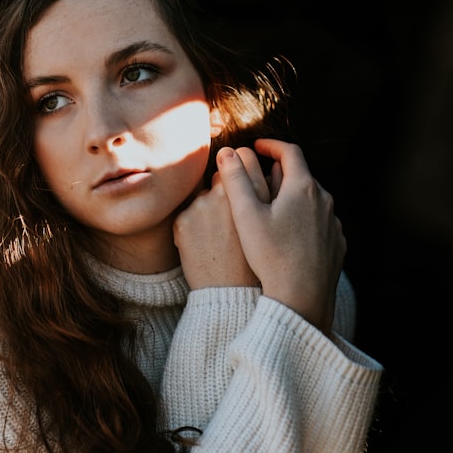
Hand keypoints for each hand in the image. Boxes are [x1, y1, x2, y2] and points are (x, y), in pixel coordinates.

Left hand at [173, 148, 270, 289]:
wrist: (233, 296)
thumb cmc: (257, 260)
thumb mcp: (270, 222)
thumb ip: (267, 191)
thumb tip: (263, 165)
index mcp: (252, 192)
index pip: (242, 156)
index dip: (242, 165)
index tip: (240, 179)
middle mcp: (225, 194)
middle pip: (220, 175)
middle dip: (223, 190)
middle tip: (229, 217)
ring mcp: (201, 206)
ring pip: (203, 196)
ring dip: (208, 208)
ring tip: (218, 236)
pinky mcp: (183, 221)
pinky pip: (188, 214)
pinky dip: (194, 226)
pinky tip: (205, 244)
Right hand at [216, 139, 344, 333]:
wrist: (302, 299)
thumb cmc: (271, 256)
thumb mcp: (246, 216)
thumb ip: (235, 181)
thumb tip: (226, 153)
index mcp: (303, 188)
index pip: (290, 152)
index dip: (271, 145)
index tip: (257, 147)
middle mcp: (324, 201)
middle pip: (302, 175)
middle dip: (280, 171)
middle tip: (259, 176)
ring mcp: (333, 223)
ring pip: (312, 200)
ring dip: (292, 196)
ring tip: (271, 208)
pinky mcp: (337, 244)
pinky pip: (319, 222)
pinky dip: (303, 219)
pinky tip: (287, 235)